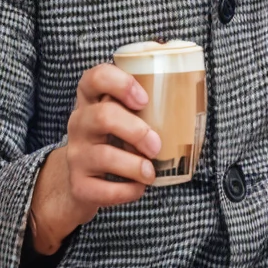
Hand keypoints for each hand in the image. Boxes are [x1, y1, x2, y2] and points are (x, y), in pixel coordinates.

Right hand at [27, 63, 161, 254]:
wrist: (79, 180)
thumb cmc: (113, 141)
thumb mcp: (119, 116)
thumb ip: (141, 107)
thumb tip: (191, 104)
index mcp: (92, 99)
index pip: (96, 77)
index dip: (121, 83)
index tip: (145, 99)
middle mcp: (79, 122)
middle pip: (104, 116)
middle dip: (137, 131)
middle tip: (155, 145)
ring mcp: (76, 154)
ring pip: (105, 155)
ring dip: (136, 165)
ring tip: (150, 173)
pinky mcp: (79, 184)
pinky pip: (104, 189)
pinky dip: (128, 191)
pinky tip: (138, 187)